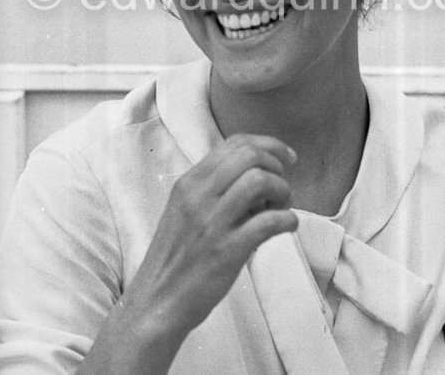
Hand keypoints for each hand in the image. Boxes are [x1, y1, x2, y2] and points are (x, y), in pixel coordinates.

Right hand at [127, 133, 297, 341]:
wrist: (157, 301)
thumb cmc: (177, 255)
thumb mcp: (187, 209)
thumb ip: (215, 189)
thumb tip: (259, 176)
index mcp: (190, 181)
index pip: (235, 143)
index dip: (269, 145)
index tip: (286, 159)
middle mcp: (198, 195)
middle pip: (250, 155)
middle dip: (277, 165)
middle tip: (281, 188)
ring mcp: (211, 222)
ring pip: (259, 180)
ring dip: (282, 190)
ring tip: (281, 208)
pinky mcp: (225, 251)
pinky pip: (267, 222)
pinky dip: (287, 219)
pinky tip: (287, 226)